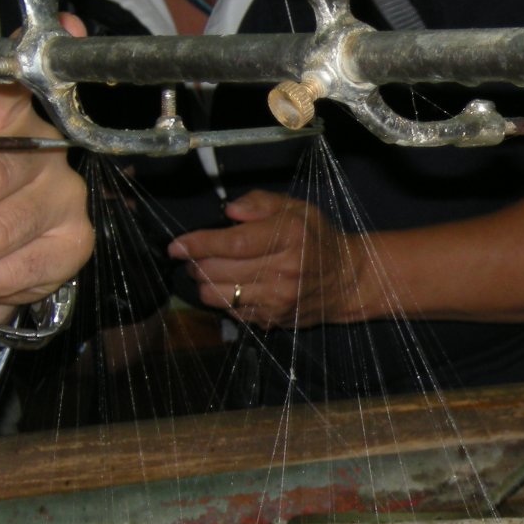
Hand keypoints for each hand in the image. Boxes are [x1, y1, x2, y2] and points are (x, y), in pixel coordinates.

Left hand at [168, 190, 360, 329]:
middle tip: (194, 256)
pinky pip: (231, 312)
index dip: (198, 244)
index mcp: (288, 237)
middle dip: (195, 263)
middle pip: (217, 271)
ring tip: (210, 272)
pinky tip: (232, 287)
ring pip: (217, 296)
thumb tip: (228, 211)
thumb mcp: (296, 208)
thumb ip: (260, 203)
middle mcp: (283, 271)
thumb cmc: (316, 238)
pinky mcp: (272, 320)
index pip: (232, 243)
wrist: (346, 281)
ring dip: (204, 284)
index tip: (176, 245)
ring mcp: (277, 300)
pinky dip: (223, 299)